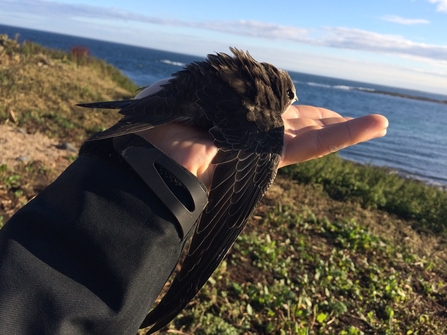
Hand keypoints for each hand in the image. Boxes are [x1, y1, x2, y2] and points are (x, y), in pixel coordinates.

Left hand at [139, 104, 387, 188]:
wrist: (149, 169)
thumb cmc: (159, 129)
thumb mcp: (189, 93)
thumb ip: (220, 86)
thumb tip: (246, 77)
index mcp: (229, 114)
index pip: (265, 106)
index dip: (286, 101)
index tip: (297, 96)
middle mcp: (247, 131)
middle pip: (291, 122)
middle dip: (318, 118)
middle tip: (341, 117)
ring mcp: (261, 147)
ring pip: (309, 135)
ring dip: (344, 127)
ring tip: (379, 123)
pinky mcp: (269, 160)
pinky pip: (309, 147)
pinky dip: (342, 137)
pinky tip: (372, 126)